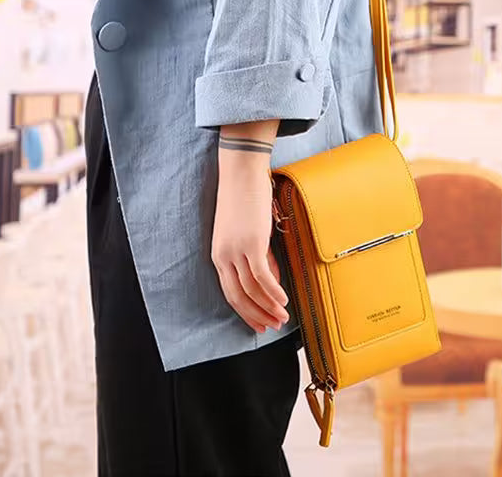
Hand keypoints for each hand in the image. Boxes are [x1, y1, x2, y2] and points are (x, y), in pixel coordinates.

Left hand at [212, 123, 289, 333]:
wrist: (241, 173)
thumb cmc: (245, 198)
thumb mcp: (247, 232)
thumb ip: (258, 256)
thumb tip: (271, 279)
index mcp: (218, 254)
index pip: (230, 292)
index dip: (246, 311)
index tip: (259, 324)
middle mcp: (223, 256)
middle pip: (238, 296)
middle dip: (256, 315)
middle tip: (271, 328)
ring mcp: (236, 250)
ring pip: (251, 289)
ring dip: (268, 307)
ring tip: (282, 318)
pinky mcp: (251, 243)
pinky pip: (262, 276)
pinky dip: (273, 291)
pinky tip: (284, 300)